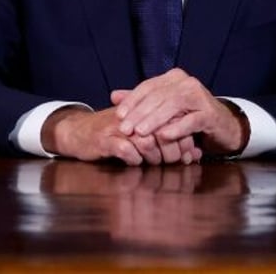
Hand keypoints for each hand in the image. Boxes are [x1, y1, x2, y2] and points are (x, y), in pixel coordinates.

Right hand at [41, 105, 198, 165]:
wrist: (78, 131)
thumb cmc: (115, 134)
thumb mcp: (143, 133)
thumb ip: (170, 141)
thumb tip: (197, 154)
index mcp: (144, 111)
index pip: (172, 120)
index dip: (184, 139)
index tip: (190, 155)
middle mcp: (133, 117)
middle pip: (163, 132)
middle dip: (174, 151)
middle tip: (177, 162)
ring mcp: (118, 128)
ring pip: (146, 141)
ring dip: (155, 157)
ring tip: (157, 163)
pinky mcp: (104, 140)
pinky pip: (124, 149)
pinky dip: (134, 159)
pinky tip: (135, 162)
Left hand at [111, 68, 247, 157]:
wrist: (222, 125)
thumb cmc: (188, 116)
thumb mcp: (163, 108)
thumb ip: (140, 101)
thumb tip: (114, 96)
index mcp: (173, 78)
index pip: (148, 86)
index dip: (132, 100)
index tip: (119, 115)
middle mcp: (187, 82)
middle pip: (158, 96)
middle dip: (139, 113)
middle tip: (125, 128)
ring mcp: (200, 96)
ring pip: (173, 106)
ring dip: (154, 120)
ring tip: (140, 132)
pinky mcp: (210, 113)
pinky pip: (191, 120)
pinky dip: (176, 128)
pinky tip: (163, 136)